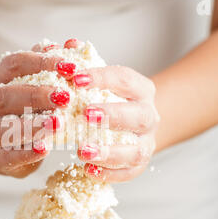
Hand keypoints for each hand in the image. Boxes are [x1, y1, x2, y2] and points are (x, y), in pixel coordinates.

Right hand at [0, 50, 68, 177]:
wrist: (4, 143)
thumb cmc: (26, 108)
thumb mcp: (37, 84)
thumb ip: (53, 65)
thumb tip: (75, 44)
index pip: (14, 63)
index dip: (41, 62)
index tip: (71, 67)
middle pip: (4, 95)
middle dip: (36, 94)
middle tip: (66, 97)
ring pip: (1, 128)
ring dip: (31, 125)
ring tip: (58, 124)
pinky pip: (7, 156)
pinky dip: (25, 153)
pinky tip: (44, 149)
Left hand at [75, 65, 158, 182]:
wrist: (134, 124)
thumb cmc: (110, 98)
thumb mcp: (100, 79)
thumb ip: (84, 63)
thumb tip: (68, 44)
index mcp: (141, 89)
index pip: (125, 79)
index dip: (102, 78)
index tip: (75, 78)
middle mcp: (149, 116)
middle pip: (138, 116)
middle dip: (112, 115)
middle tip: (85, 114)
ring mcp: (147, 142)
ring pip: (136, 150)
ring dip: (109, 151)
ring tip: (81, 151)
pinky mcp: (139, 164)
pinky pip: (130, 172)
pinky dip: (110, 174)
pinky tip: (88, 171)